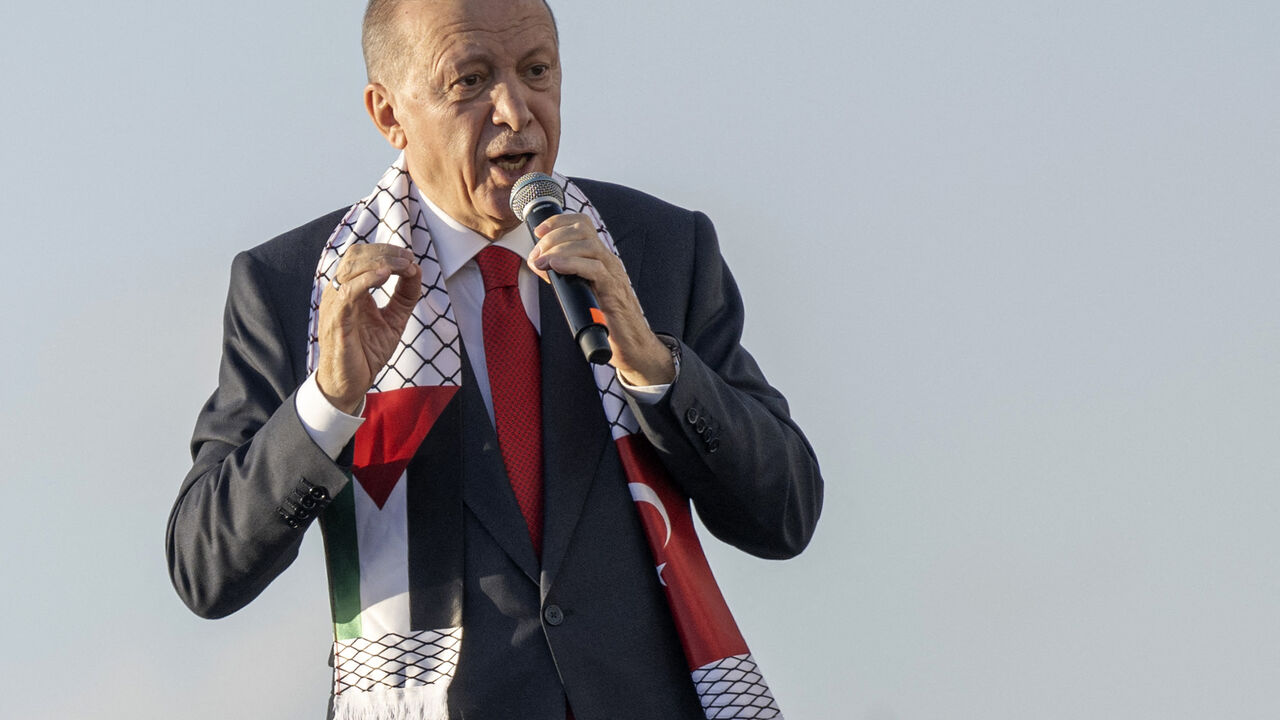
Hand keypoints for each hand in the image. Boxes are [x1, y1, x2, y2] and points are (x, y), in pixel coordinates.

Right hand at [316, 245, 420, 412]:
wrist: (351, 383)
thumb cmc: (366, 352)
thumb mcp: (394, 319)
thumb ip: (405, 295)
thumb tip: (417, 269)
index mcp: (350, 289)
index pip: (363, 256)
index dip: (386, 251)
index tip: (410, 258)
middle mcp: (339, 292)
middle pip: (356, 255)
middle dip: (385, 252)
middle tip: (408, 259)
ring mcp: (335, 304)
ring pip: (351, 268)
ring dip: (380, 262)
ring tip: (402, 266)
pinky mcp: (336, 319)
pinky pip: (347, 292)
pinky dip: (366, 279)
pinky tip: (384, 277)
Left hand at [527, 213, 674, 385]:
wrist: (631, 344)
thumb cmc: (606, 320)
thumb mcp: (579, 291)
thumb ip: (562, 275)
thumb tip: (539, 263)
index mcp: (600, 258)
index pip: (582, 224)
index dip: (558, 222)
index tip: (538, 231)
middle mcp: (608, 261)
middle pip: (582, 230)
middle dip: (554, 236)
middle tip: (537, 254)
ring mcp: (613, 274)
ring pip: (588, 245)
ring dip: (558, 249)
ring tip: (541, 262)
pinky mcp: (614, 291)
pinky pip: (595, 269)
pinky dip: (572, 263)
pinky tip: (556, 267)